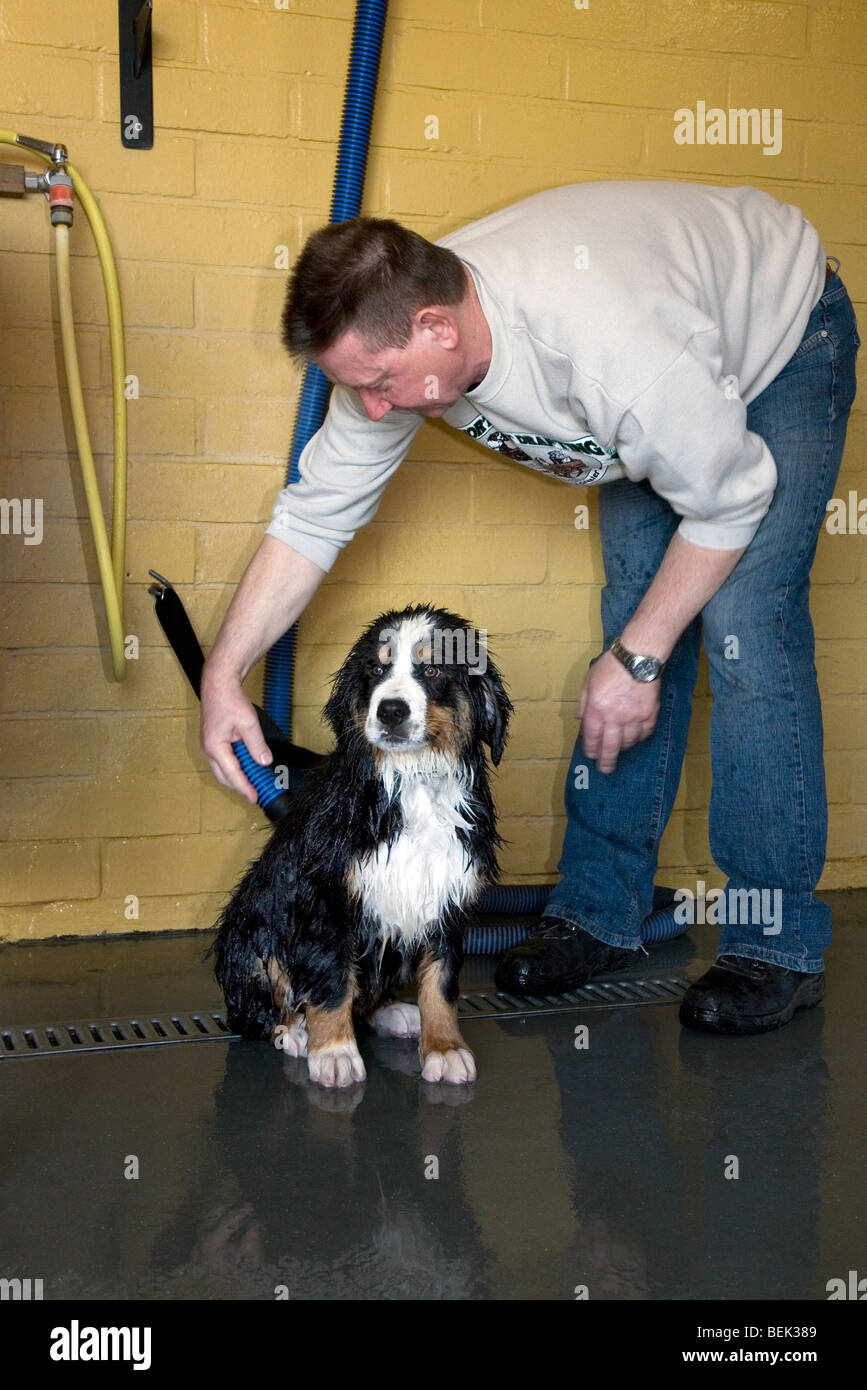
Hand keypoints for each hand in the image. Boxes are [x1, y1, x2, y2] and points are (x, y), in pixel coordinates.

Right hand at [200, 664, 271, 801]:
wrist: (218, 684)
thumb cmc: (229, 700)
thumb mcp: (248, 723)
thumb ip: (257, 745)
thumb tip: (264, 762)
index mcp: (215, 747)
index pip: (232, 774)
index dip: (244, 788)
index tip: (255, 798)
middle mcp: (208, 750)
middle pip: (224, 777)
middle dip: (240, 786)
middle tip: (256, 792)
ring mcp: (209, 746)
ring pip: (222, 770)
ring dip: (237, 777)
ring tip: (254, 781)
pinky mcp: (213, 742)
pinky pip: (223, 761)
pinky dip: (234, 767)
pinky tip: (247, 765)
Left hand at [576, 649, 660, 773]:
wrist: (638, 657)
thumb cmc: (610, 666)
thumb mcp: (588, 681)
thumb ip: (583, 702)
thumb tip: (580, 719)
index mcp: (596, 709)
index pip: (591, 737)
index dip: (590, 749)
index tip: (590, 755)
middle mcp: (615, 717)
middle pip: (610, 747)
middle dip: (606, 761)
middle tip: (605, 770)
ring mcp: (634, 717)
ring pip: (628, 742)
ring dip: (622, 748)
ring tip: (619, 749)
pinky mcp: (649, 714)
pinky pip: (645, 733)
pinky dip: (639, 738)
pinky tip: (636, 737)